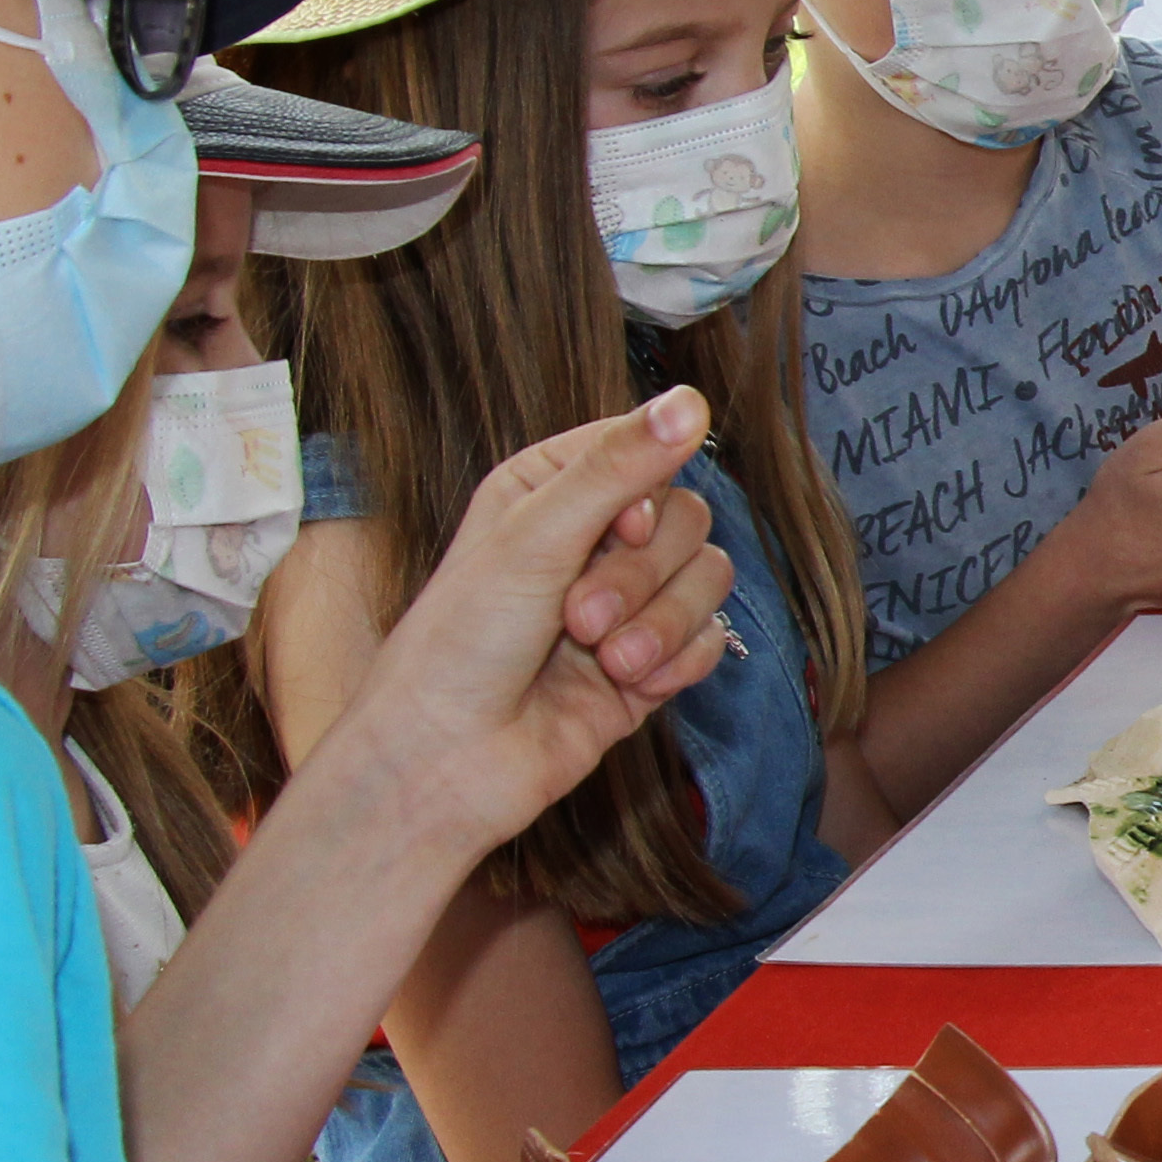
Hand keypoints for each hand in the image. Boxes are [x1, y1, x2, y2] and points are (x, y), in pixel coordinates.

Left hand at [346, 387, 737, 851]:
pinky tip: (627, 685)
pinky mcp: (649, 665)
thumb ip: (618, 467)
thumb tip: (691, 399)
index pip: (647, 450)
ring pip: (709, 580)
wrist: (449, 762)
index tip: (619, 529)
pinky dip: (676, 665)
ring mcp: (625, 605)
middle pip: (690, 519)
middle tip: (581, 617)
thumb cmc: (460, 644)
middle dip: (645, 575)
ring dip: (661, 625)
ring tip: (605, 661)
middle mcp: (591, 540)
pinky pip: (711, 641)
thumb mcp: (534, 537)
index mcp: (550, 490)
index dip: (649, 492)